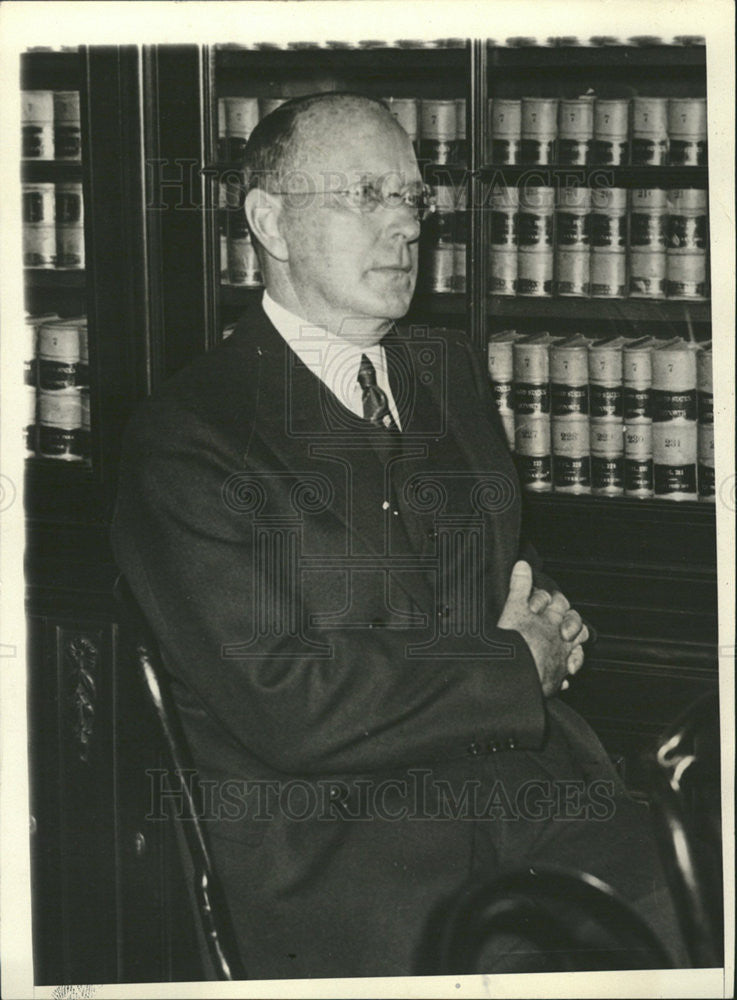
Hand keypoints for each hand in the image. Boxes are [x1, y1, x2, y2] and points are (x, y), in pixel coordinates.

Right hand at [497, 561, 584, 697]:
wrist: (517, 676)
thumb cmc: (516, 642)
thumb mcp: (514, 608)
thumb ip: (520, 586)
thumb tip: (523, 564)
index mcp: (552, 619)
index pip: (560, 603)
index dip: (551, 600)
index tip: (538, 603)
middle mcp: (561, 638)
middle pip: (575, 624)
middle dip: (569, 621)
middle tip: (557, 622)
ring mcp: (562, 658)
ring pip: (577, 647)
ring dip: (573, 644)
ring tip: (565, 643)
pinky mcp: (558, 678)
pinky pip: (569, 670)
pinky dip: (567, 668)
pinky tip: (563, 671)